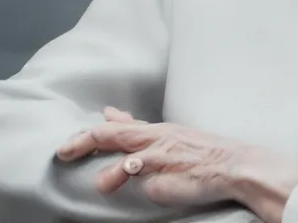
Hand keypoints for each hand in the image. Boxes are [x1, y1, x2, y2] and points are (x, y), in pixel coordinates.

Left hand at [56, 106, 297, 211]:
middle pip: (113, 137)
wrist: (233, 164)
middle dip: (85, 143)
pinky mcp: (167, 177)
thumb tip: (110, 113)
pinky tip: (135, 184)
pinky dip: (137, 181)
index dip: (91, 133)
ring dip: (109, 172)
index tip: (69, 141)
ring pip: (126, 157)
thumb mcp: (170, 134)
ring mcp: (161, 158)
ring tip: (102, 184)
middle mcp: (156, 140)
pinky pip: (146, 180)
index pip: (119, 127)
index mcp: (157, 130)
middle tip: (63, 151)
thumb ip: (137, 125)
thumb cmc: (203, 152)